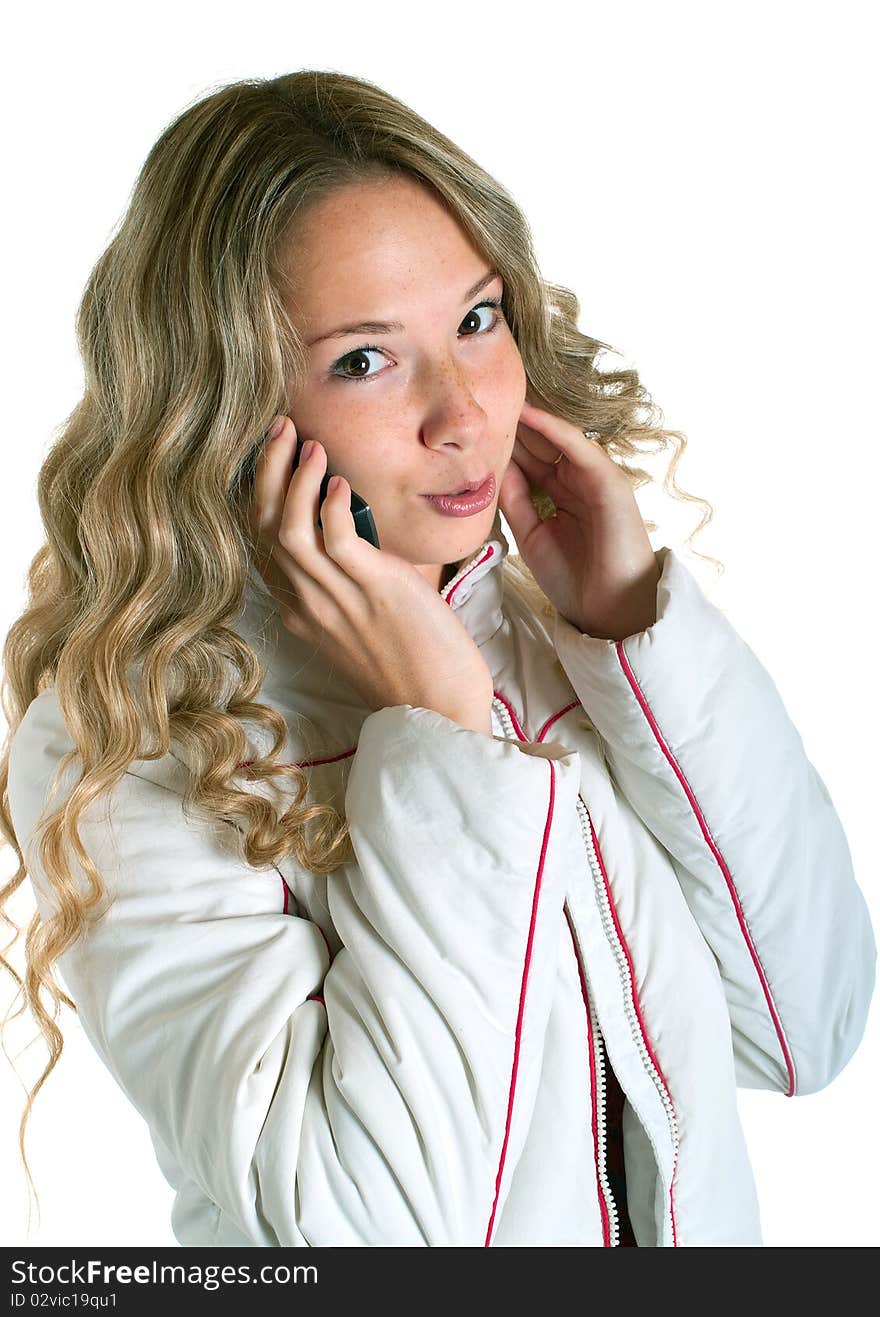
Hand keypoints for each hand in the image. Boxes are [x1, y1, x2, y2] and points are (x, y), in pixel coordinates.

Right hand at [248, 417, 493, 728]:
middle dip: (268, 470)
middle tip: (282, 429)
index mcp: (301, 610)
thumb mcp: (365, 618)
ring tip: (310, 443)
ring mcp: (335, 599)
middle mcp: (306, 603)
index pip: (260, 541)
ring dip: (295, 476)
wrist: (440, 709)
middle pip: (263, 526)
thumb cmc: (414, 664)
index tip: (274, 452)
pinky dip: (331, 502)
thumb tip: (354, 526)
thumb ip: (350, 578)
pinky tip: (341, 480)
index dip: (259, 492)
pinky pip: (334, 536)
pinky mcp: (373, 590)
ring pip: (288, 526)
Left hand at [497, 400, 660, 640]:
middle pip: (539, 445)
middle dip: (511, 425)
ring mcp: (594, 479)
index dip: (501, 444)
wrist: (609, 610)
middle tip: (479, 400)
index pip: (528, 460)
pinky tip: (529, 415)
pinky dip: (554, 429)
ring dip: (528, 419)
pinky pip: (579, 448)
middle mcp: (577, 481)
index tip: (470, 428)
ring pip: (556, 440)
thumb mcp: (530, 534)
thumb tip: (491, 469)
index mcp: (560, 495)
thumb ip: (514, 500)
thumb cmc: (573, 579)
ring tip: (498, 397)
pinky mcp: (610, 481)